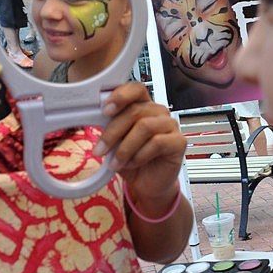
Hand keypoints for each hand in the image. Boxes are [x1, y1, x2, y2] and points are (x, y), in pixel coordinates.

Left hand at [95, 82, 184, 197]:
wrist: (147, 184)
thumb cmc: (131, 160)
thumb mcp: (115, 142)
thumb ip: (109, 127)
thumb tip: (94, 117)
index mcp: (142, 105)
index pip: (135, 88)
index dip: (120, 96)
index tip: (105, 110)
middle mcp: (158, 112)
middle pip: (135, 110)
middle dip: (113, 132)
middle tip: (100, 150)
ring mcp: (170, 125)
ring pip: (144, 127)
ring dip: (125, 148)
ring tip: (115, 163)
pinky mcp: (178, 142)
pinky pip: (157, 142)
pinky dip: (139, 155)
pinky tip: (133, 163)